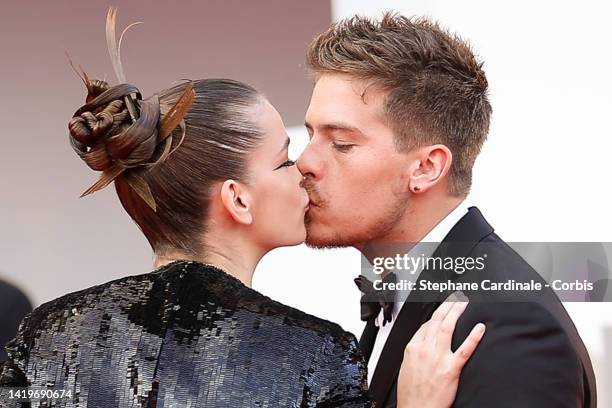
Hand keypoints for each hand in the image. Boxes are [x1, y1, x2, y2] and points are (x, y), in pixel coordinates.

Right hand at [396, 293, 485, 407]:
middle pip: (437, 321)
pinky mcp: (451, 368)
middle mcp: (425, 349)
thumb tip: (423, 342)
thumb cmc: (411, 394)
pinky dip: (473, 336)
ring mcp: (438, 358)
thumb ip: (416, 352)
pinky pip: (464, 349)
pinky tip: (479, 328)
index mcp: (413, 348)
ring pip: (448, 328)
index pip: (426, 325)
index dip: (437, 315)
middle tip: (455, 297)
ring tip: (464, 303)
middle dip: (447, 306)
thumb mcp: (406, 367)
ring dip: (457, 312)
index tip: (443, 310)